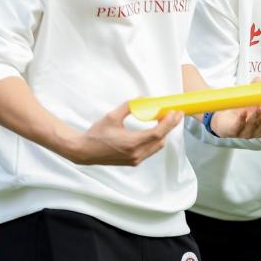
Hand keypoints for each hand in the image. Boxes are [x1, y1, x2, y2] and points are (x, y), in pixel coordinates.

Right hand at [64, 102, 181, 165]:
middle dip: (169, 127)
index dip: (169, 123)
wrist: (84, 151)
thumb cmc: (96, 134)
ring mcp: (135, 160)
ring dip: (163, 134)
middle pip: (161, 140)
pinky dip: (156, 140)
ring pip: (157, 147)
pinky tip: (155, 131)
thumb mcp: (112, 116)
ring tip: (165, 121)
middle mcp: (135, 154)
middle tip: (173, 114)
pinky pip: (150, 151)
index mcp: (131, 143)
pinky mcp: (133, 162)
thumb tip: (144, 99)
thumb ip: (130, 106)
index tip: (175, 113)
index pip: (157, 133)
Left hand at [210, 96, 260, 138]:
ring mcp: (247, 133)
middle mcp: (259, 130)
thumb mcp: (250, 101)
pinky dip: (242, 119)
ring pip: (254, 125)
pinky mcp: (235, 132)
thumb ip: (256, 91)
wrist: (223, 121)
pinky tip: (243, 113)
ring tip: (260, 106)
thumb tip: (259, 79)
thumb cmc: (240, 112)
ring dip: (258, 116)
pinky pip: (239, 126)